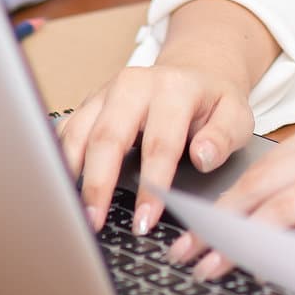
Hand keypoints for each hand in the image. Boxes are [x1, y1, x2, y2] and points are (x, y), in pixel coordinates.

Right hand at [61, 0, 273, 236]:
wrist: (193, 72)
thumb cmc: (213, 102)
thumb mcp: (235, 115)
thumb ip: (223, 137)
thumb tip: (202, 157)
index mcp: (173, 89)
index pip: (159, 142)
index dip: (151, 186)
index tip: (145, 221)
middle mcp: (133, 84)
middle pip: (107, 136)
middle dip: (99, 183)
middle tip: (94, 222)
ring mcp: (106, 92)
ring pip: (78, 131)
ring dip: (71, 174)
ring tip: (73, 212)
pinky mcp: (89, 102)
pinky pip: (66, 130)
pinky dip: (59, 159)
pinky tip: (59, 188)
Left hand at [178, 115, 294, 279]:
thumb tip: (273, 206)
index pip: (263, 168)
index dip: (223, 203)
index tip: (193, 229)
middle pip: (265, 188)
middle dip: (220, 227)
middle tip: (190, 256)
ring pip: (289, 209)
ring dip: (247, 244)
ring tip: (220, 268)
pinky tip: (283, 274)